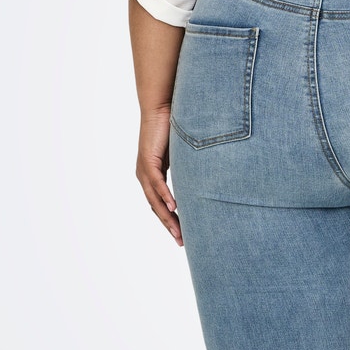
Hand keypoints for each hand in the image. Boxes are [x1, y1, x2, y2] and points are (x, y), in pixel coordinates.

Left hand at [136, 106, 182, 245]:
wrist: (162, 106)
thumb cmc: (173, 126)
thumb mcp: (183, 154)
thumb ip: (189, 168)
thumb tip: (205, 179)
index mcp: (153, 176)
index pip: (161, 205)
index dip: (171, 221)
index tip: (183, 235)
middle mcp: (145, 176)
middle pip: (157, 208)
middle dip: (170, 226)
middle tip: (181, 243)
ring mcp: (144, 169)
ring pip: (155, 200)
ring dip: (167, 218)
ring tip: (179, 233)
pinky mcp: (147, 160)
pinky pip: (157, 183)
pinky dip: (165, 196)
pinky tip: (174, 208)